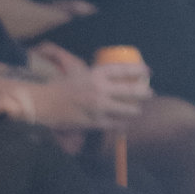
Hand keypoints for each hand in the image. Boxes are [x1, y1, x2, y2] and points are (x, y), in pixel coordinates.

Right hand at [38, 50, 153, 127]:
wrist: (45, 102)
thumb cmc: (61, 86)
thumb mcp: (79, 73)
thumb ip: (95, 75)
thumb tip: (111, 76)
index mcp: (96, 74)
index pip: (123, 69)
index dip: (138, 69)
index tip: (149, 71)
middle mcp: (100, 89)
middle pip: (130, 90)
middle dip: (143, 92)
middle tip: (150, 93)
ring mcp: (98, 106)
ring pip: (126, 109)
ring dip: (134, 110)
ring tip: (137, 110)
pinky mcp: (94, 121)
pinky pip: (114, 124)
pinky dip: (121, 123)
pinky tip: (125, 123)